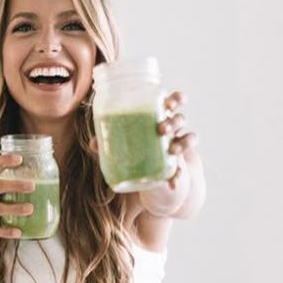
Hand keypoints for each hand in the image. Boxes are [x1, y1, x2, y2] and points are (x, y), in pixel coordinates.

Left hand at [88, 89, 199, 216]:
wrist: (151, 176)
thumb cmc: (135, 149)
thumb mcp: (122, 144)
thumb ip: (109, 143)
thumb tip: (93, 143)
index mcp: (159, 117)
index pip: (173, 102)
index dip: (176, 99)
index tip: (169, 102)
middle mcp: (172, 129)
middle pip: (181, 118)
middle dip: (174, 121)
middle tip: (162, 129)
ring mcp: (178, 145)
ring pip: (189, 138)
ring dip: (182, 142)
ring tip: (172, 150)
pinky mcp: (181, 164)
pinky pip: (185, 167)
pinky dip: (178, 175)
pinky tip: (172, 183)